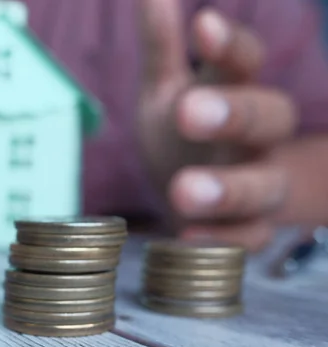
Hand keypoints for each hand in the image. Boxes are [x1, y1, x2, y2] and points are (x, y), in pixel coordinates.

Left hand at [136, 0, 296, 250]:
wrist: (199, 192)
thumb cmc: (182, 135)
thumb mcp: (166, 90)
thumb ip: (161, 50)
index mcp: (234, 92)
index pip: (243, 62)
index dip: (227, 46)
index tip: (203, 27)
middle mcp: (255, 137)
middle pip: (265, 119)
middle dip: (233, 114)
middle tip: (190, 113)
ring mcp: (257, 184)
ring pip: (261, 184)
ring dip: (227, 188)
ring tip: (183, 190)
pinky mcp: (249, 229)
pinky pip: (246, 237)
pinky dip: (219, 239)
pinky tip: (185, 235)